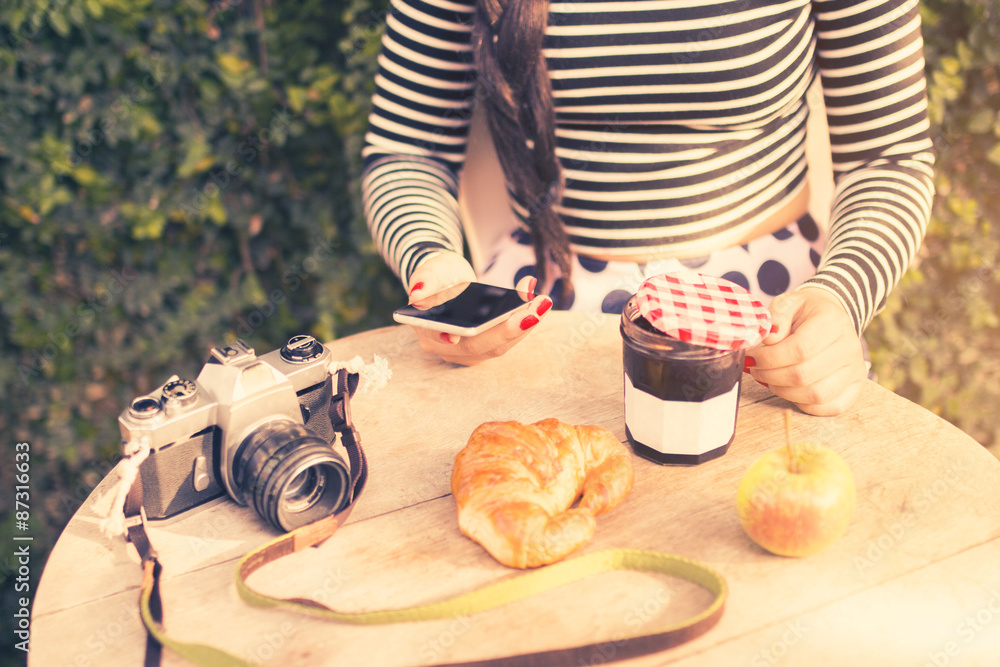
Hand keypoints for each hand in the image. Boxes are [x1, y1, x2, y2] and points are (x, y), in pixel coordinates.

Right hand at [405, 252, 552, 365]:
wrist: (445, 282)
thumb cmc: (437, 276)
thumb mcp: (429, 269)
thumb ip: (423, 279)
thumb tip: (417, 295)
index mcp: (426, 331)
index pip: (448, 339)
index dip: (469, 338)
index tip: (492, 327)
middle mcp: (445, 348)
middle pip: (481, 346)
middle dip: (511, 328)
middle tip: (537, 307)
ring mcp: (465, 352)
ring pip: (498, 347)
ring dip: (524, 326)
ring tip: (543, 303)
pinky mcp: (483, 348)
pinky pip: (506, 341)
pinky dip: (523, 324)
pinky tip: (539, 306)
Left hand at [745, 286, 867, 415]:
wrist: (829, 317)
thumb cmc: (804, 312)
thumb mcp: (787, 303)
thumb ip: (776, 317)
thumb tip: (770, 338)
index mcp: (832, 322)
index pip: (799, 349)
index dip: (770, 358)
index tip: (752, 357)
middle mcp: (849, 347)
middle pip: (804, 375)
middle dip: (771, 376)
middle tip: (756, 369)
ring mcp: (855, 369)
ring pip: (816, 395)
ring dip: (784, 392)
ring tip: (769, 378)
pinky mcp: (855, 387)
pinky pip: (831, 407)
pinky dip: (805, 404)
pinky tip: (790, 389)